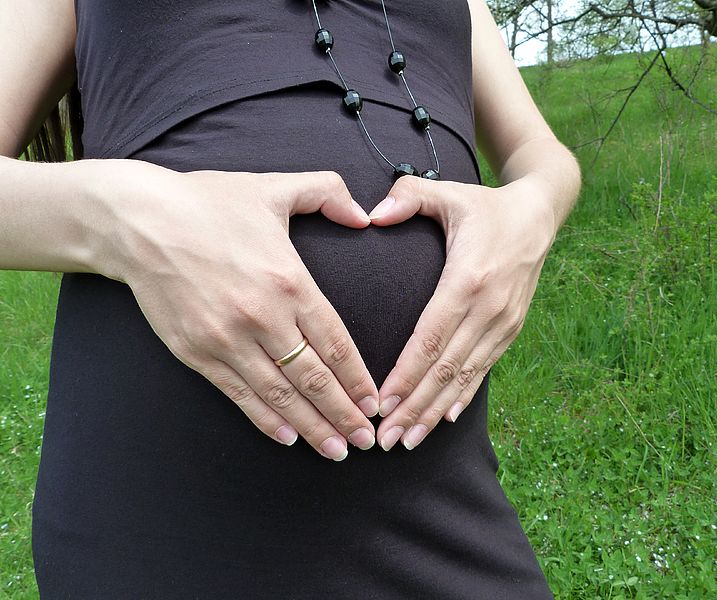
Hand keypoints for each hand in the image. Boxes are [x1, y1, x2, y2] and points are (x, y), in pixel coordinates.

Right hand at [92, 159, 378, 460]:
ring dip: (311, 427)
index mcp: (289, 281)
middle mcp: (262, 317)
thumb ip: (327, 192)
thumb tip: (362, 213)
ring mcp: (227, 339)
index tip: (376, 404)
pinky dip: (265, 419)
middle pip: (314, 378)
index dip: (359, 379)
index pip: (336, 343)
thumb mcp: (273, 187)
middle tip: (366, 441)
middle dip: (344, 414)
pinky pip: (238, 394)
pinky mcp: (196, 352)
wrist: (138, 221)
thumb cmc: (208, 202)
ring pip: (279, 394)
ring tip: (335, 450)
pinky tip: (287, 437)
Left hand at [368, 174, 557, 450]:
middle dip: (414, 408)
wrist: (539, 215)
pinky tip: (444, 419)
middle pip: (445, 369)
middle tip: (384, 440)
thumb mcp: (448, 192)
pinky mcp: (511, 329)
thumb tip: (370, 214)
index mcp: (468, 279)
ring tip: (407, 440)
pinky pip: (484, 370)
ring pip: (464, 377)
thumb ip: (408, 196)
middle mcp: (489, 309)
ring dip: (435, 412)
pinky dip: (463, 397)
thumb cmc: (484, 205)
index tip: (381, 404)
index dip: (406, 376)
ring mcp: (503, 322)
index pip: (431, 339)